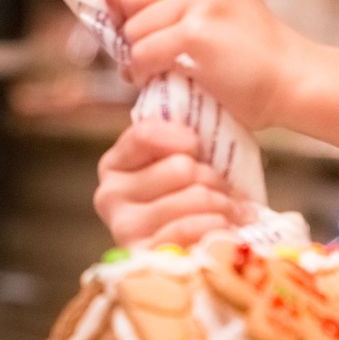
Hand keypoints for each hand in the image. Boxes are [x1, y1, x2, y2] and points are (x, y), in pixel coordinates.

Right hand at [94, 119, 253, 246]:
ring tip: (229, 209)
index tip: (198, 147)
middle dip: (212, 177)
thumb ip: (178, 131)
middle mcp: (109, 196)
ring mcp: (124, 229)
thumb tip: (180, 82)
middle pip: (180, 167)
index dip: (184, 138)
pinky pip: (189, 230)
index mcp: (115, 164)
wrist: (209, 248)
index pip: (147, 134)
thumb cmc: (199, 194)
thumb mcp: (186, 156)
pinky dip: (218, 227)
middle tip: (222, 189)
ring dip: (223, 203)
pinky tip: (228, 228)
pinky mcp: (145, 256)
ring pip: (193, 198)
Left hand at [102, 0, 308, 129]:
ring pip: (133, 28)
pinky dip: (140, 72)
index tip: (116, 12)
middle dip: (128, 29)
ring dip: (135, 55)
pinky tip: (155, 78)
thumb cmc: (251, 53)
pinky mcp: (197, 32)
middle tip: (143, 50)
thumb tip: (111, 8)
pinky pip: (142, 52)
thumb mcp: (217, 3)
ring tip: (156, 68)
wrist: (293, 80)